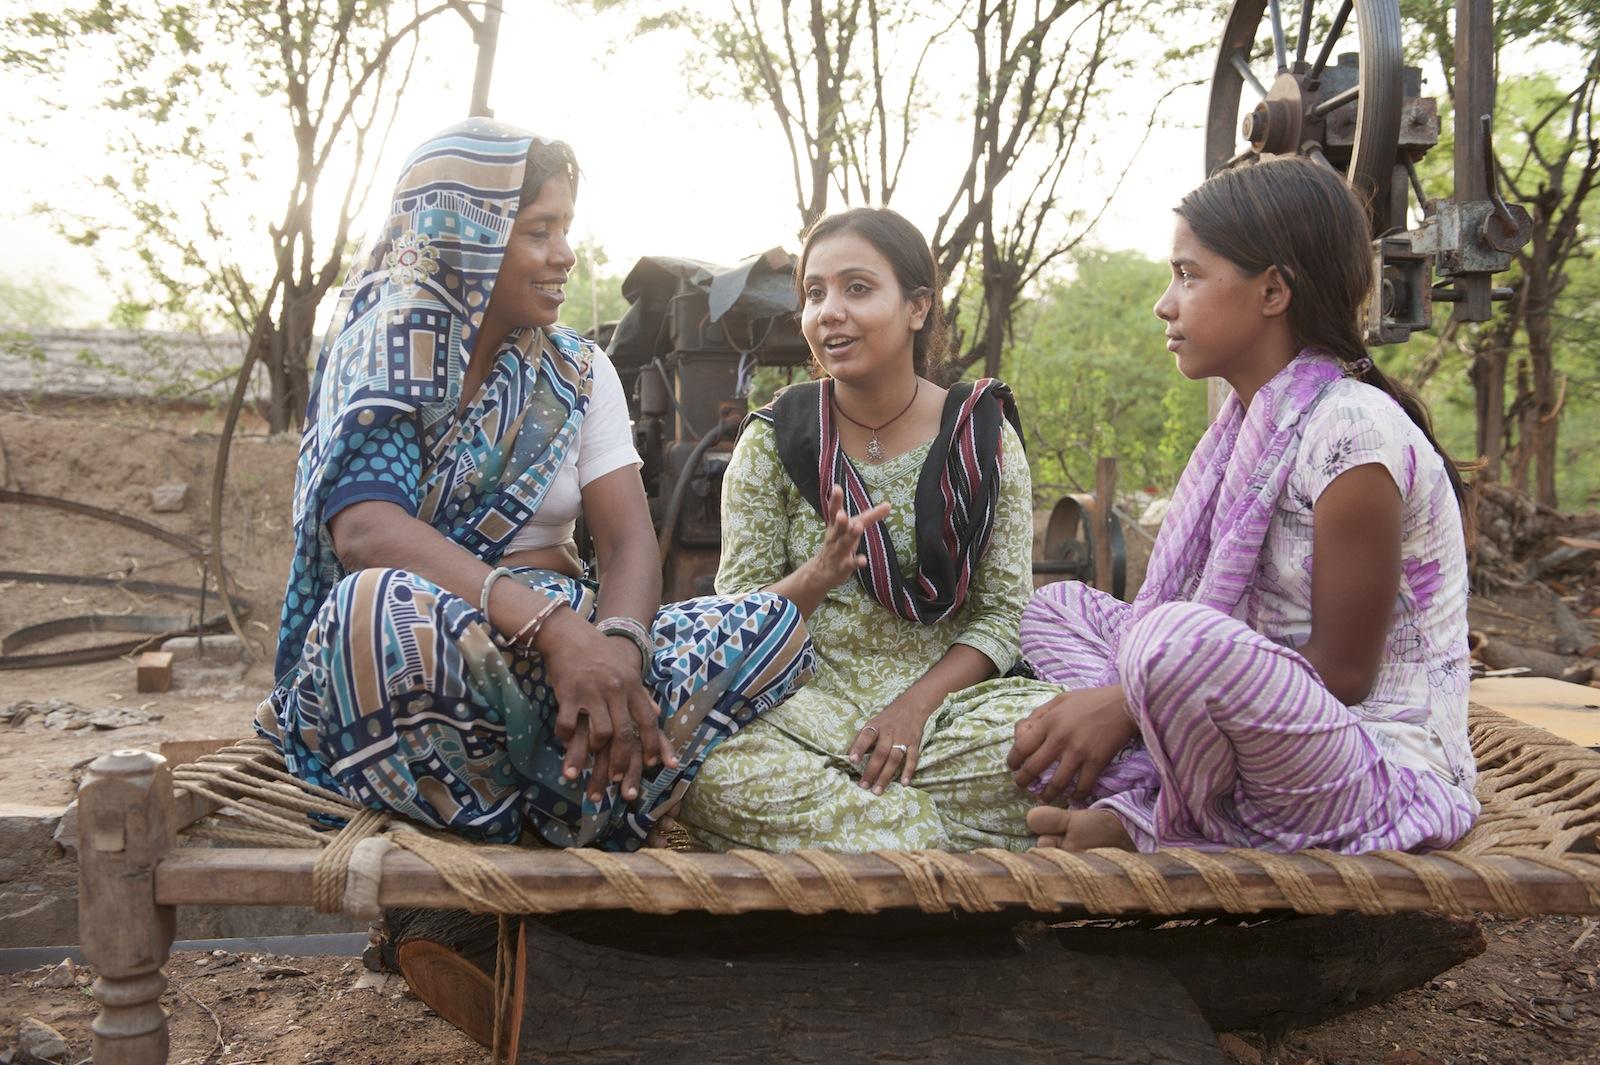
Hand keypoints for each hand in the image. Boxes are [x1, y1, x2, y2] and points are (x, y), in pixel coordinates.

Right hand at [538, 611, 676, 803]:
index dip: (652, 745)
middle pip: (624, 733)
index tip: (653, 764)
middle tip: (618, 779)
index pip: (648, 720)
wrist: (569, 634)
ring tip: (590, 761)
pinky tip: (565, 744)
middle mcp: (615, 690)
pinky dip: (566, 739)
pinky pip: (568, 725)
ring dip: (595, 752)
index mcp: (633, 685)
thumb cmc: (600, 653)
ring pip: (600, 733)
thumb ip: (641, 695)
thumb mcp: (627, 670)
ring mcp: (591, 692)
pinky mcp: (568, 694)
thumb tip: (656, 715)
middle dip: (623, 761)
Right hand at [805, 484, 890, 590]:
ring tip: (858, 528)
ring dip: (851, 535)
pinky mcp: (841, 568)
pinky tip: (863, 560)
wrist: (820, 573)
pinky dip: (856, 562)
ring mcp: (837, 552)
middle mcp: (835, 537)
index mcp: (834, 526)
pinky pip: (849, 564)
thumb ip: (867, 517)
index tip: (837, 488)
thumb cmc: (838, 546)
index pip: (834, 511)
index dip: (835, 500)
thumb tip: (888, 504)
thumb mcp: (848, 530)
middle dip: (840, 520)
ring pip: (844, 543)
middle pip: (838, 527)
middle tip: (843, 514)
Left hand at [846, 695, 935, 793]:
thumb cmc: (888, 718)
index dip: (859, 747)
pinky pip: (912, 759)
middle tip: (864, 786)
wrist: (912, 706)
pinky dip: (908, 771)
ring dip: (886, 775)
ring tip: (877, 790)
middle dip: (871, 770)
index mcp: (876, 726)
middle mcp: (889, 733)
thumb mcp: (873, 722)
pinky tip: (903, 783)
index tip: (852, 760)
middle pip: (880, 753)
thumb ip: (863, 737)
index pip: (866, 736)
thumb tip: (850, 754)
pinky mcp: (915, 743)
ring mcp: (903, 739)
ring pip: (894, 759)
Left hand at [1006, 685, 1136, 803]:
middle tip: (1022, 786)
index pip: (1022, 746)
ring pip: (1057, 782)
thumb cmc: (1091, 700)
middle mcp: (1060, 738)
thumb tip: (1022, 730)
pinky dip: (1077, 796)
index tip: (1012, 767)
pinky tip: (1073, 798)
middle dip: (1023, 781)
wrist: (1124, 704)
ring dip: (1047, 795)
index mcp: (1049, 721)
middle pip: (1034, 767)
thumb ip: (1040, 713)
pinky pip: (1083, 786)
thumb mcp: (1060, 699)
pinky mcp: (1096, 762)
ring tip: (1043, 799)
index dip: (1013, 761)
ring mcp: (1078, 752)